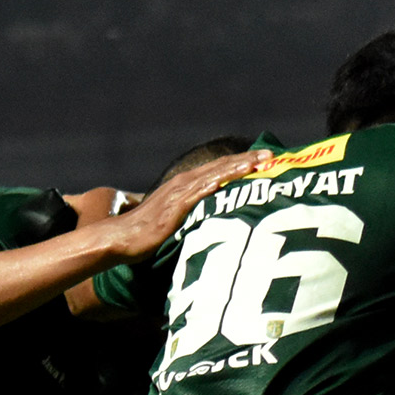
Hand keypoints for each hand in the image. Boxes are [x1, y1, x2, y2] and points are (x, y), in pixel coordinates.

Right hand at [99, 149, 273, 261]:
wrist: (122, 239)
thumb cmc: (149, 234)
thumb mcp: (179, 221)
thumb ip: (196, 214)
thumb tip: (215, 220)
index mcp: (187, 185)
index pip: (220, 170)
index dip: (243, 164)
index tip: (266, 160)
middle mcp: (185, 183)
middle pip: (221, 168)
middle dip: (247, 161)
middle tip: (272, 155)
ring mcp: (179, 194)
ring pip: (213, 175)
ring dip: (236, 168)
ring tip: (258, 162)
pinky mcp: (174, 208)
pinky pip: (197, 193)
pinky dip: (213, 185)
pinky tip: (228, 180)